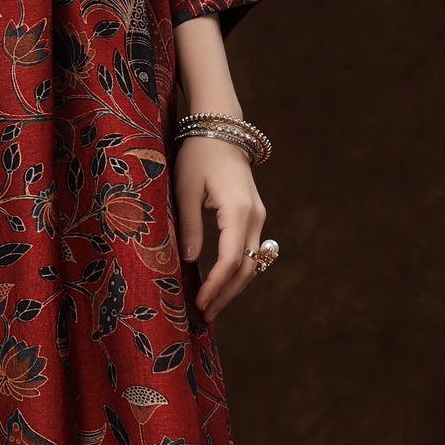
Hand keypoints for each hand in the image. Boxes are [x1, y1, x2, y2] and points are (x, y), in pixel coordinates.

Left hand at [174, 133, 266, 322]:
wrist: (221, 130)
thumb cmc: (198, 155)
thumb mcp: (185, 189)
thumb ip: (190, 226)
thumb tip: (191, 262)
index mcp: (237, 210)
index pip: (230, 260)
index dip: (216, 286)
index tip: (199, 303)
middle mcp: (255, 217)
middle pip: (247, 268)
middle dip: (226, 294)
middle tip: (205, 314)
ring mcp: (259, 217)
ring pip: (253, 262)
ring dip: (234, 286)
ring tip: (212, 306)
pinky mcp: (255, 216)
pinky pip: (251, 251)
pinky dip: (238, 271)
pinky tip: (220, 284)